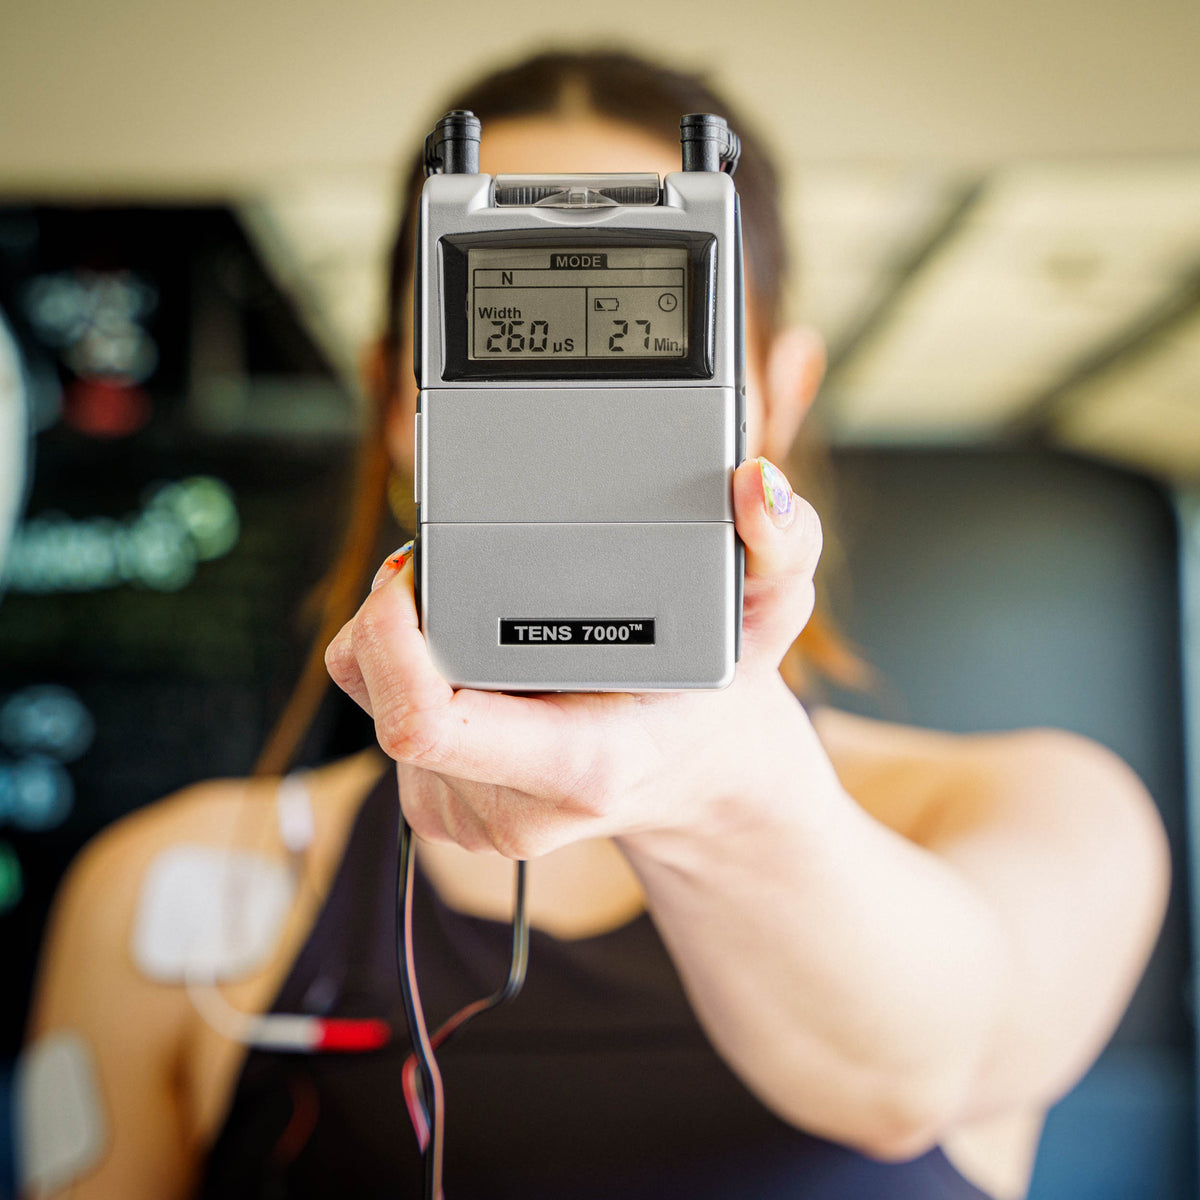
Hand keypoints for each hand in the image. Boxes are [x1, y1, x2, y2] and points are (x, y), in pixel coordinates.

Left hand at [324, 457, 821, 857]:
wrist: (690, 771)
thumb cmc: (715, 695)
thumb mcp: (770, 616)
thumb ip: (782, 546)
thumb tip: (756, 485)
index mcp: (580, 764)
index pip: (426, 722)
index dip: (393, 635)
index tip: (413, 567)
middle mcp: (514, 804)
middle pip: (381, 699)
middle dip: (393, 612)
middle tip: (445, 557)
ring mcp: (470, 812)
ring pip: (370, 703)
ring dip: (396, 637)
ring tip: (469, 603)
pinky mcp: (442, 802)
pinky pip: (378, 716)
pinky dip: (399, 666)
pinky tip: (462, 645)